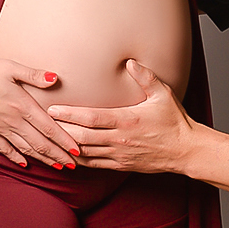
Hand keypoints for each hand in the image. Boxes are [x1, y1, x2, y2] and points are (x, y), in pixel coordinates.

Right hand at [0, 56, 80, 168]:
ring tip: (57, 167)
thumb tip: (56, 78)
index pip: (49, 128)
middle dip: (59, 156)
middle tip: (74, 165)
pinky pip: (4, 149)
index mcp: (23, 106)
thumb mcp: (12, 68)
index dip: (64, 141)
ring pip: (26, 149)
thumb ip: (35, 75)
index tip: (77, 150)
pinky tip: (24, 164)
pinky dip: (15, 157)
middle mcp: (14, 121)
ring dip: (43, 159)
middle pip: (41, 143)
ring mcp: (1, 128)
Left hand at [49, 60, 192, 171]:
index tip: (52, 109)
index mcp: (127, 120)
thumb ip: (145, 77)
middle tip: (42, 122)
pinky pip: (94, 164)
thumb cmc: (175, 122)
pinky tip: (67, 154)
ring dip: (66, 146)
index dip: (68, 114)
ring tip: (49, 138)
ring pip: (84, 153)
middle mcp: (120, 139)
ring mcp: (119, 155)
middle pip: (81, 137)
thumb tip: (130, 61)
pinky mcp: (121, 166)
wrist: (186, 151)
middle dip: (60, 130)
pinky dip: (78, 160)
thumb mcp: (163, 94)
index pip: (90, 118)